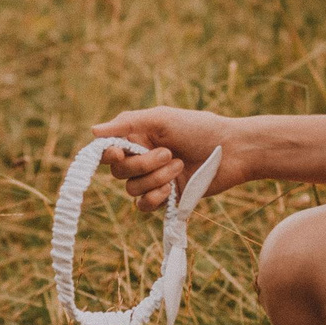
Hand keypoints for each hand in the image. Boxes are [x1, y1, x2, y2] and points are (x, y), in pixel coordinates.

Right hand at [89, 106, 241, 212]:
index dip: (109, 154)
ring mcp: (154, 179)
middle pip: (119, 172)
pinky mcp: (166, 198)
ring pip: (132, 190)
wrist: (232, 150)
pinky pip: (144, 206)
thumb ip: (128, 123)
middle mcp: (142, 159)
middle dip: (142, 165)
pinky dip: (154, 198)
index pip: (109, 150)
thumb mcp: (162, 119)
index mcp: (138, 137)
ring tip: (179, 166)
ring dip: (155, 179)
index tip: (119, 152)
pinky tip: (171, 190)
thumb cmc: (199, 128)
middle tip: (168, 154)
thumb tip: (93, 131)